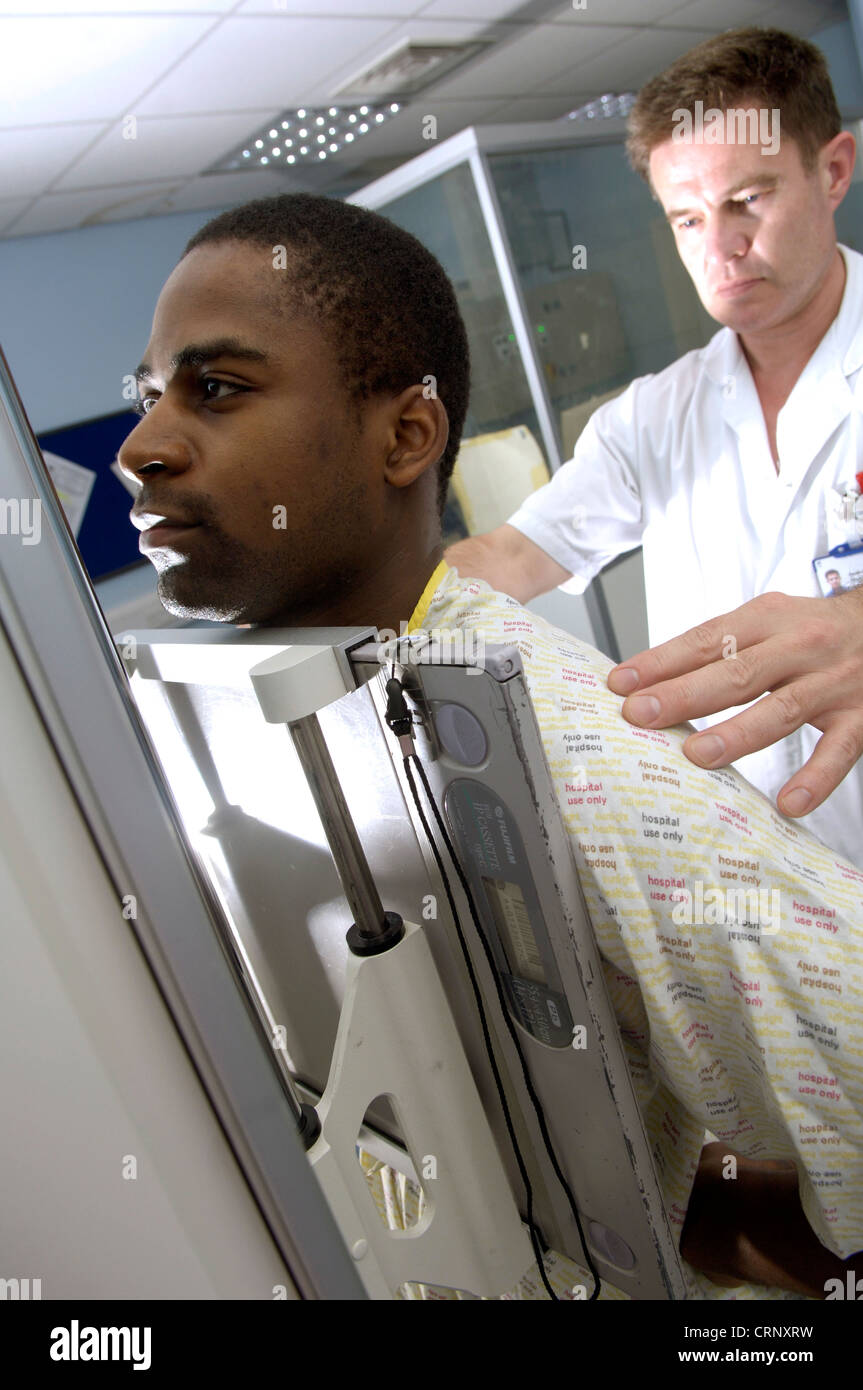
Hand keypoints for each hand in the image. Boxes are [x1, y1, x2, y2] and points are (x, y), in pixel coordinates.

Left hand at [606, 588, 862, 816]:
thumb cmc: (815, 632)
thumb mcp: (769, 623)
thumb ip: (721, 650)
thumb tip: (650, 681)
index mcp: (769, 618)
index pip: (708, 639)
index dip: (663, 661)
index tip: (622, 683)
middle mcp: (800, 646)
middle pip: (737, 672)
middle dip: (684, 694)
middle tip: (641, 715)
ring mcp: (833, 682)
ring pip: (783, 708)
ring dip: (738, 733)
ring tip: (698, 755)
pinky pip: (839, 750)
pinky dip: (816, 777)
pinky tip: (790, 802)